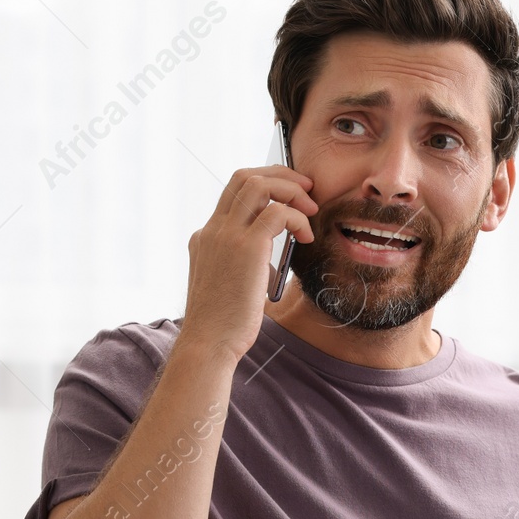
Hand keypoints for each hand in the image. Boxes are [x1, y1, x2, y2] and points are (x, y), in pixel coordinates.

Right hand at [178, 165, 318, 363]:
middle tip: (308, 190)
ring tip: (311, 210)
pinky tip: (307, 237)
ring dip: (291, 191)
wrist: (209, 342)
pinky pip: (277, 212)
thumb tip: (271, 262)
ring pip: (259, 185)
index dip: (265, 184)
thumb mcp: (231, 285)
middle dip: (281, 176)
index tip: (289, 196)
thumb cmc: (224, 323)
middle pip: (244, 177)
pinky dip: (298, 218)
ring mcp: (226, 235)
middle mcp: (213, 229)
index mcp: (206, 236)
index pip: (234, 192)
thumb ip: (246, 266)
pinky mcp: (246, 247)